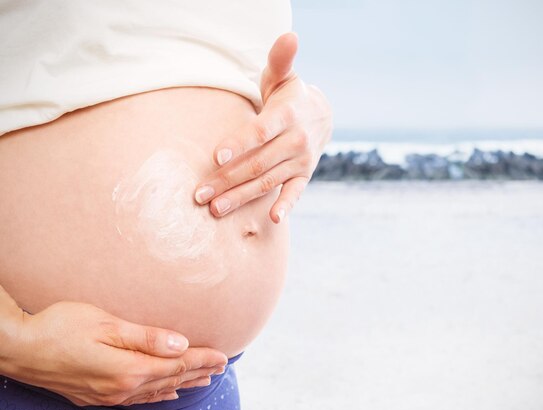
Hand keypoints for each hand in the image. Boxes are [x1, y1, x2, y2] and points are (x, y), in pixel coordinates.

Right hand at [1, 301, 226, 405]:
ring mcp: (108, 395)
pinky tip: (167, 392)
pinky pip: (137, 397)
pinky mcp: (96, 395)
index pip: (175, 365)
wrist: (19, 349)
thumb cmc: (61, 327)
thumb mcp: (107, 325)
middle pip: (169, 379)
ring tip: (203, 379)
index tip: (223, 355)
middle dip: (197, 371)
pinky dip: (157, 393)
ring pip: (155, 390)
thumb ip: (147, 337)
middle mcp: (121, 387)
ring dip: (181, 383)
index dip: (201, 359)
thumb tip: (181, 344)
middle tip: (220, 366)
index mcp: (127, 369)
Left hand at [194, 32, 332, 222]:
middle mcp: (295, 140)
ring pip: (267, 181)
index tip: (217, 156)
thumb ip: (280, 59)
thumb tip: (289, 34)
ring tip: (216, 209)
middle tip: (199, 194)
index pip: (261, 131)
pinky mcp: (304, 175)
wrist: (321, 116)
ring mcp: (300, 160)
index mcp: (286, 115)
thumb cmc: (290, 96)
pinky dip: (287, 205)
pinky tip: (274, 220)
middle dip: (226, 179)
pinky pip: (296, 193)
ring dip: (241, 196)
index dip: (239, 143)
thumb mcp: (284, 76)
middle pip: (257, 162)